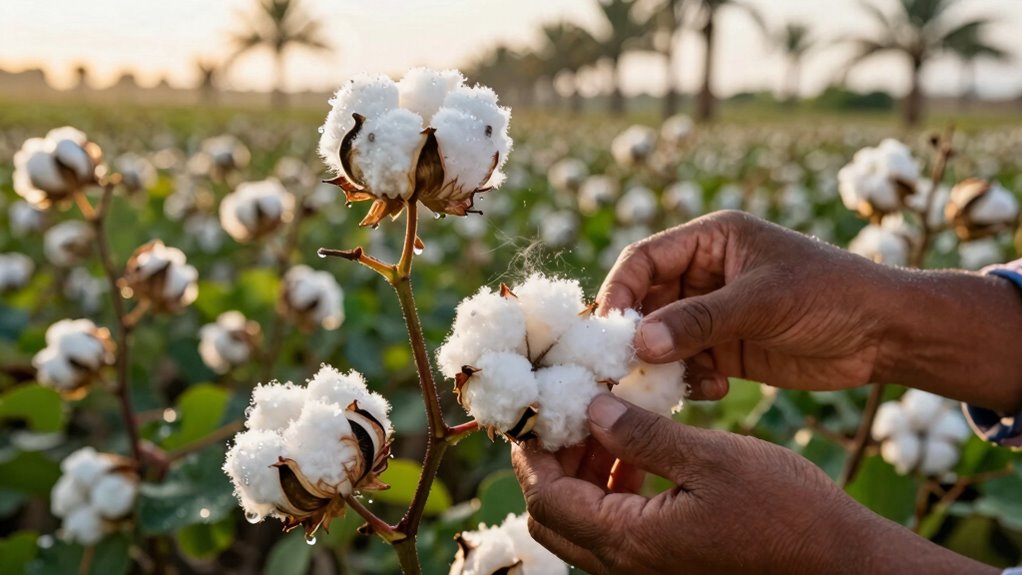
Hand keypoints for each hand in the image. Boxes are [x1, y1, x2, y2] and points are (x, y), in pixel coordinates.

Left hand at [513, 394, 996, 574]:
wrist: (840, 562)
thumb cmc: (786, 510)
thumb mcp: (711, 458)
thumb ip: (643, 436)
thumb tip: (591, 408)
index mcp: (630, 540)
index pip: (547, 496)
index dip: (534, 451)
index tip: (542, 406)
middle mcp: (627, 566)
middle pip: (553, 516)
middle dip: (553, 462)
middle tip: (573, 413)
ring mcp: (646, 571)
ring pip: (582, 525)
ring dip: (583, 475)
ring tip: (608, 425)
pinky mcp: (666, 567)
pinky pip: (614, 533)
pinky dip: (612, 492)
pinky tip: (639, 456)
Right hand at [599, 210, 895, 397]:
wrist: (885, 335)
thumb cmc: (830, 295)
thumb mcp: (762, 302)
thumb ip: (698, 321)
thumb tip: (637, 343)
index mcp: (711, 241)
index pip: (644, 260)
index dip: (619, 292)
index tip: (606, 330)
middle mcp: (705, 274)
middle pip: (647, 303)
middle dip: (636, 336)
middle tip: (623, 369)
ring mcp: (714, 314)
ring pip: (662, 339)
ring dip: (662, 364)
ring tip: (670, 385)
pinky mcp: (727, 349)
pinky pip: (687, 365)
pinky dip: (689, 380)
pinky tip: (714, 390)